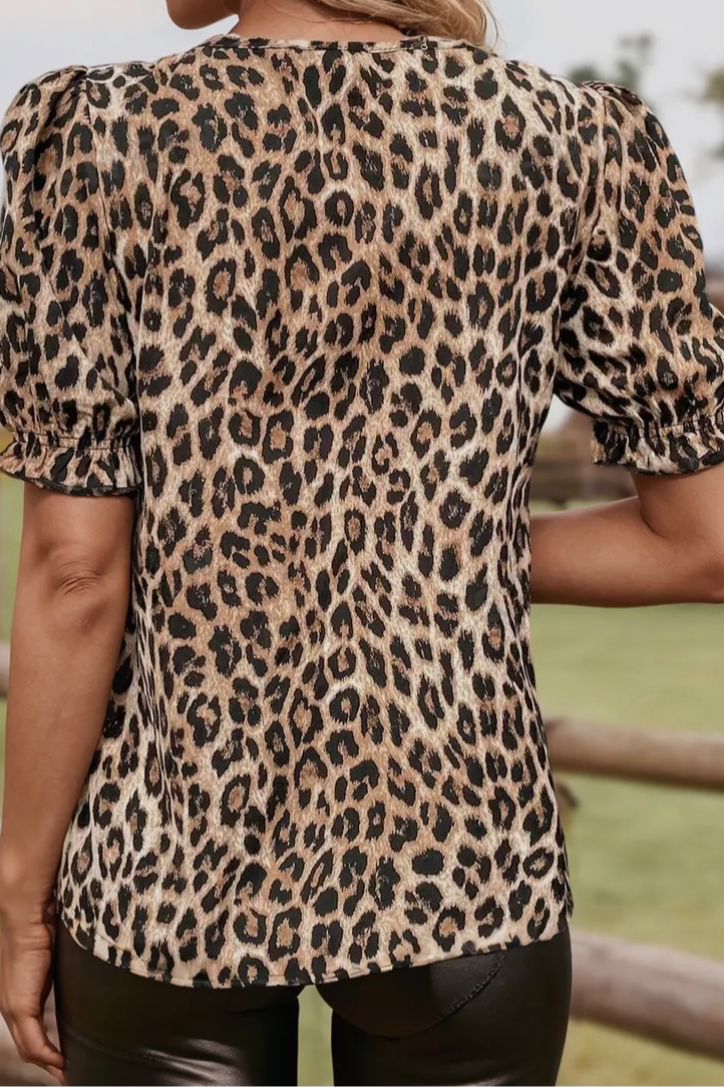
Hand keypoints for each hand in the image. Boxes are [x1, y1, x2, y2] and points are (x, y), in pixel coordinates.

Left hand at [0, 898, 65, 1083]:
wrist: (30, 912)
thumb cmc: (46, 925)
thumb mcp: (58, 958)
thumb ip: (66, 974)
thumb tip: (86, 977)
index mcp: (20, 993)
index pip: (31, 1031)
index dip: (48, 1049)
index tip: (67, 1061)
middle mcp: (11, 1004)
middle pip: (28, 1046)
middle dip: (49, 1064)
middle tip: (69, 1075)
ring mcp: (13, 1007)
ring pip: (29, 1048)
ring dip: (49, 1064)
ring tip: (69, 1074)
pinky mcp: (19, 1005)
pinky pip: (33, 1042)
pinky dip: (48, 1056)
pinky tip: (63, 1063)